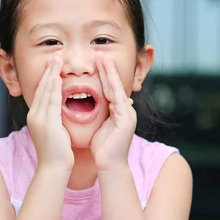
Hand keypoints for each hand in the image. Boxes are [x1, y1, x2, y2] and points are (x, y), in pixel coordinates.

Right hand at [26, 51, 73, 170]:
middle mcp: (35, 115)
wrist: (54, 168)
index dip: (48, 75)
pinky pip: (50, 101)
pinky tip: (57, 77)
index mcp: (37, 116)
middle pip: (41, 87)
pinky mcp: (46, 123)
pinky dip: (53, 88)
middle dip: (48, 69)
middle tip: (55, 53)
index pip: (43, 90)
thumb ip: (56, 117)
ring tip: (56, 59)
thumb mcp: (56, 130)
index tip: (55, 62)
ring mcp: (39, 118)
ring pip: (45, 91)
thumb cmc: (58, 151)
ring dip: (51, 73)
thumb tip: (61, 107)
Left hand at [91, 52, 136, 171]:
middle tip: (100, 54)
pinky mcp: (126, 120)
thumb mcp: (99, 126)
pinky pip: (119, 100)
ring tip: (104, 59)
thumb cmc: (102, 149)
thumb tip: (92, 105)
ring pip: (118, 89)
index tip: (95, 61)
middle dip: (107, 69)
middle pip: (115, 85)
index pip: (109, 88)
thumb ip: (99, 114)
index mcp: (118, 111)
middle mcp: (126, 110)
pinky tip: (108, 78)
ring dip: (111, 73)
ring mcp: (128, 114)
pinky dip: (113, 88)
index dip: (103, 74)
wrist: (109, 166)